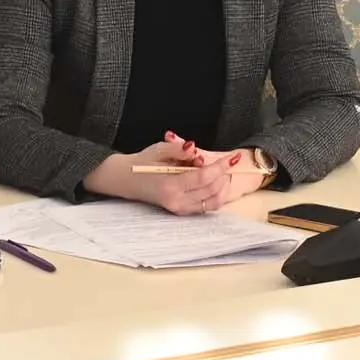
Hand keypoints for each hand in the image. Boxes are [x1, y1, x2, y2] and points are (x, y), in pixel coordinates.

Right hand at [82, 133, 233, 214]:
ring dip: (223, 186)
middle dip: (224, 174)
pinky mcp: (182, 211)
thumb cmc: (143, 162)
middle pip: (211, 190)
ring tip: (223, 171)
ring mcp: (180, 208)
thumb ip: (177, 148)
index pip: (203, 178)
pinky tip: (217, 182)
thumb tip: (193, 147)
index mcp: (170, 185)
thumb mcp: (158, 149)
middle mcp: (176, 201)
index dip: (220, 167)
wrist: (128, 179)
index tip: (232, 157)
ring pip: (213, 201)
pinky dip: (217, 195)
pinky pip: (207, 206)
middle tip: (227, 161)